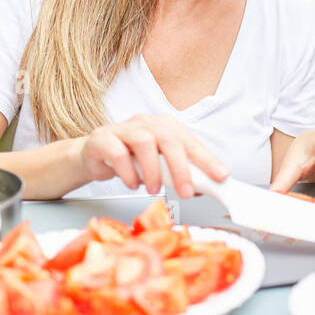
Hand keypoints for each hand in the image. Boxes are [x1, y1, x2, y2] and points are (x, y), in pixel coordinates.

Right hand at [77, 113, 227, 196]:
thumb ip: (178, 172)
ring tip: (154, 189)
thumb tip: (202, 188)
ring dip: (153, 171)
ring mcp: (124, 128)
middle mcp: (147, 123)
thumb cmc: (131, 160)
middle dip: (181, 168)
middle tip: (186, 191)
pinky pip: (118, 152)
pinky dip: (127, 172)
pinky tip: (132, 184)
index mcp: (166, 126)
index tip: (220, 176)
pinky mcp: (103, 138)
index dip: (207, 159)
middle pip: (169, 139)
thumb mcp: (159, 165)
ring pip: (144, 143)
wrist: (93, 156)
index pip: (191, 142)